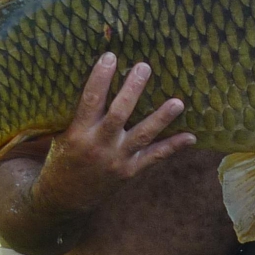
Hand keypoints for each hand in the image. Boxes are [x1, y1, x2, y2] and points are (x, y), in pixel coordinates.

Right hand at [34, 53, 194, 220]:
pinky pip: (154, 157)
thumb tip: (97, 80)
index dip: (100, 78)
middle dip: (132, 90)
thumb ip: (81, 114)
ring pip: (142, 136)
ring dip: (161, 119)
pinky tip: (191, 137)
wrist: (64, 198)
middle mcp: (99, 145)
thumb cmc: (63, 158)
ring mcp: (117, 160)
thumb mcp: (63, 135)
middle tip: (144, 67)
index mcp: (78, 133)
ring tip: (178, 103)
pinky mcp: (130, 171)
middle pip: (119, 114)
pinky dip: (173, 147)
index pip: (90, 100)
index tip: (110, 56)